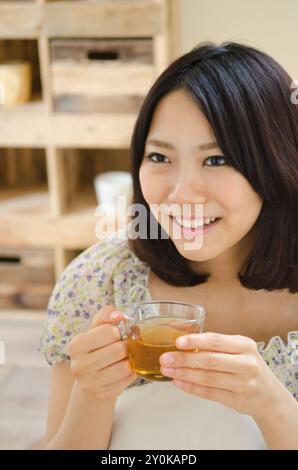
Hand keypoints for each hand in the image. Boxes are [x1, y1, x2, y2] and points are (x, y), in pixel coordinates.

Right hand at [68, 305, 136, 402]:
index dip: (118, 331)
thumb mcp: (96, 328)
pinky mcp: (102, 395)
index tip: (116, 335)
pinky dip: (132, 373)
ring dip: (130, 360)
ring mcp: (89, 383)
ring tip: (126, 357)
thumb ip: (106, 315)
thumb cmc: (96, 347)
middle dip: (126, 346)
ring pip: (124, 367)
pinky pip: (128, 380)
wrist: (90, 377)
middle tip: (124, 346)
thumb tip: (119, 315)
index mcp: (76, 345)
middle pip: (118, 350)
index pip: (109, 331)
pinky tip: (126, 369)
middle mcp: (78, 366)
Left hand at [159, 332, 284, 420]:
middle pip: (210, 360)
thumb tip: (180, 334)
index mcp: (245, 345)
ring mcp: (243, 384)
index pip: (217, 341)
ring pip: (208, 378)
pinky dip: (192, 388)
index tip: (177, 342)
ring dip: (184, 374)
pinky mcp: (237, 400)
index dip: (195, 341)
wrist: (268, 395)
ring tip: (168, 370)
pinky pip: (210, 393)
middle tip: (165, 358)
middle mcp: (246, 364)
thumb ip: (214, 343)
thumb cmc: (246, 365)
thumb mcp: (238, 349)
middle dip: (184, 359)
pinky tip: (179, 382)